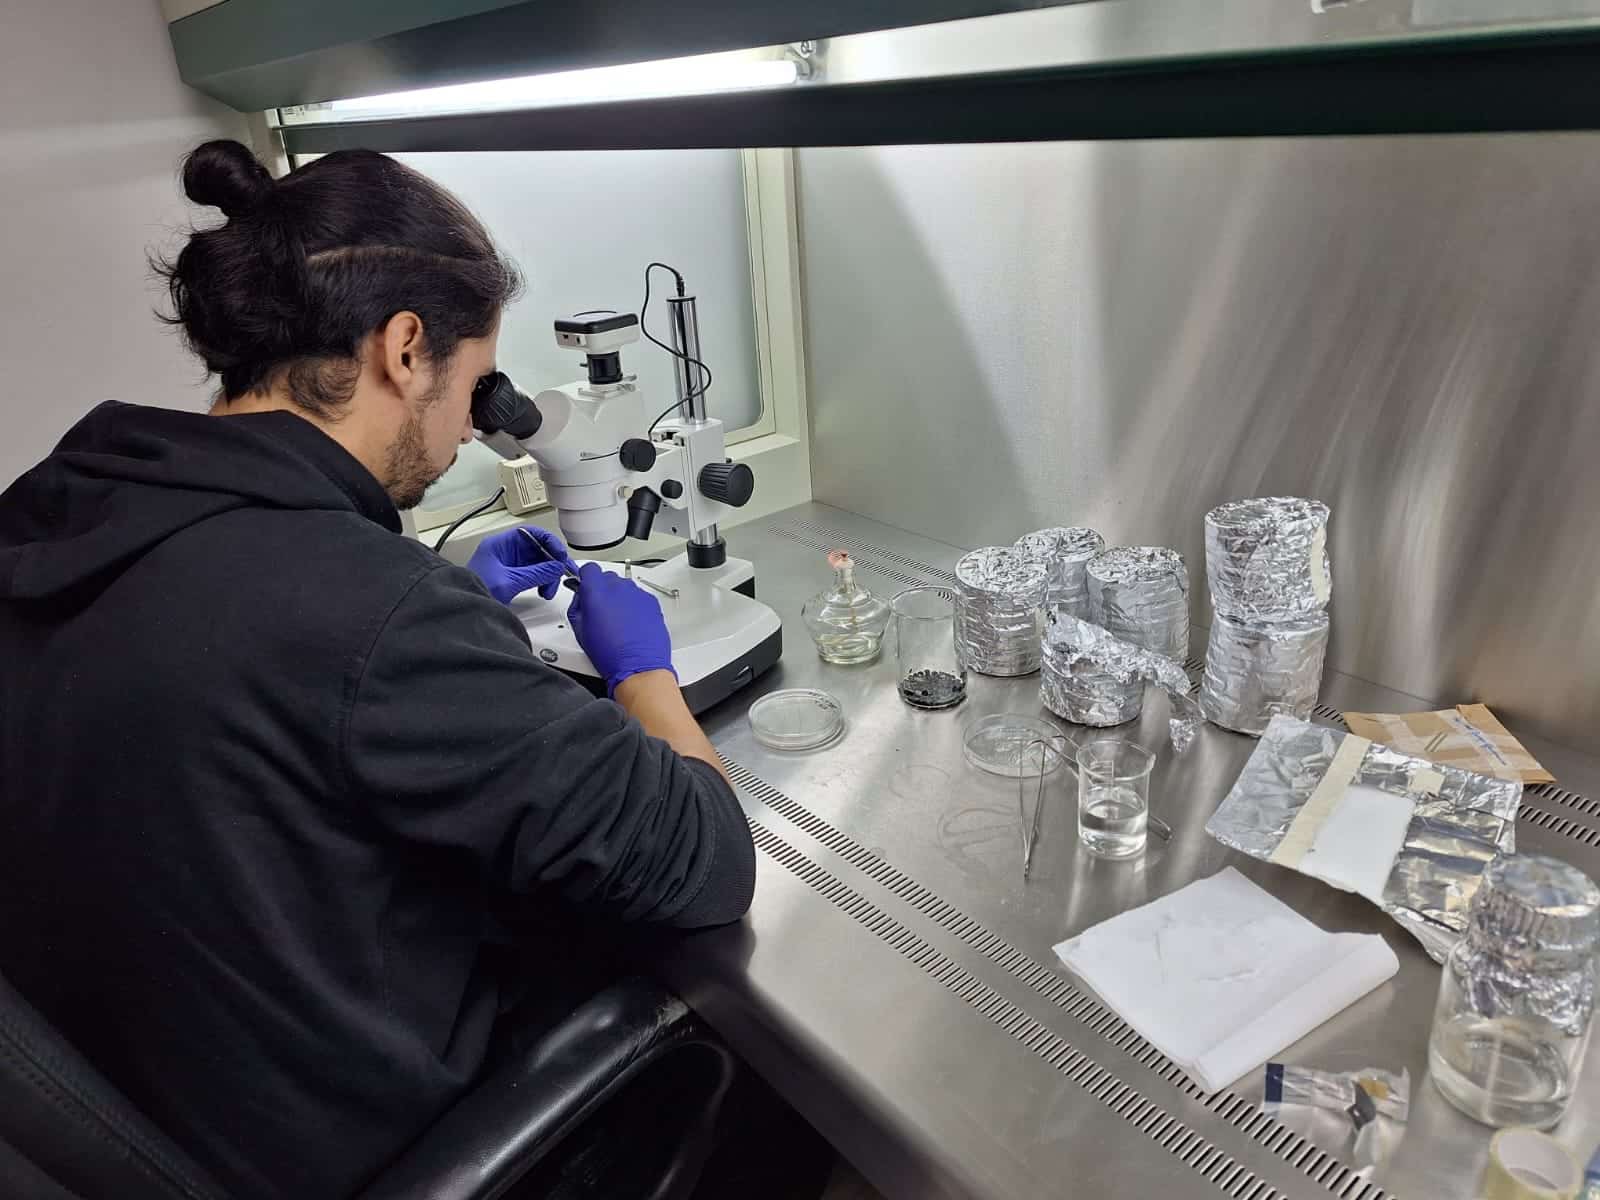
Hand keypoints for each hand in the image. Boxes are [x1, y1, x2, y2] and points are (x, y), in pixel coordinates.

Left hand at [465, 526, 576, 604]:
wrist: (462, 610)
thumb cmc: (472, 591)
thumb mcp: (508, 581)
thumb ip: (536, 573)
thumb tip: (556, 567)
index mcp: (500, 544)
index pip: (531, 533)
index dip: (549, 541)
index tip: (560, 554)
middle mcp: (506, 552)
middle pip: (538, 549)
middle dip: (552, 562)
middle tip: (562, 573)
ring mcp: (510, 565)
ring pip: (538, 563)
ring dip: (549, 575)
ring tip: (549, 589)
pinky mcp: (512, 578)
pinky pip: (534, 575)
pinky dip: (543, 582)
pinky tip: (544, 590)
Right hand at [566, 563, 674, 693]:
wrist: (638, 666)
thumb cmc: (610, 654)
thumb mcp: (580, 630)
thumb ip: (578, 606)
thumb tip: (580, 598)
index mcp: (597, 591)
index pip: (589, 569)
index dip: (586, 578)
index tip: (585, 586)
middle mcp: (618, 588)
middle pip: (607, 577)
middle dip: (602, 590)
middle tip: (600, 609)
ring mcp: (637, 594)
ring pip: (624, 587)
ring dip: (619, 598)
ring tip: (617, 620)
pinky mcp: (651, 602)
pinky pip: (639, 597)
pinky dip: (634, 605)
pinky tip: (631, 623)